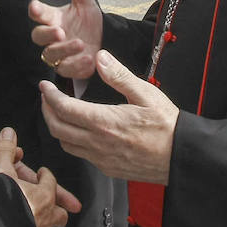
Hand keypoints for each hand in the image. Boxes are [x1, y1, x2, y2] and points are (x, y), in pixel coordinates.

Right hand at [0, 128, 82, 226]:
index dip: (47, 177)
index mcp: (42, 194)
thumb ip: (5, 150)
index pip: (50, 182)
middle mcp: (45, 214)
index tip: (43, 173)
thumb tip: (9, 132)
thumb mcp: (0, 170)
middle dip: (60, 208)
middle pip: (59, 212)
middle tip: (66, 208)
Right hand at [29, 0, 103, 79]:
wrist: (102, 41)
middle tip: (59, 31)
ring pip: (51, 54)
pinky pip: (66, 69)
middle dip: (47, 34)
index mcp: (53, 17)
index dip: (36, 10)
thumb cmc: (87, 21)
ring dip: (64, 49)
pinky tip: (89, 58)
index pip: (39, 13)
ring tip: (80, 43)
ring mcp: (58, 53)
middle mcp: (52, 36)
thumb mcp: (85, 2)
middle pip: (38, 36)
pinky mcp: (68, 67)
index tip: (35, 6)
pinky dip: (76, 64)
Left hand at [39, 50, 178, 182]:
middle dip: (47, 111)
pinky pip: (81, 156)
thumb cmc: (167, 125)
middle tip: (46, 97)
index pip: (64, 109)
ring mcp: (102, 159)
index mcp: (105, 122)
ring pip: (66, 145)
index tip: (45, 86)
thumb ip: (119, 76)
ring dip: (57, 127)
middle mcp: (98, 143)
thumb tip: (100, 58)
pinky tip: (81, 130)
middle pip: (57, 128)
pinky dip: (72, 141)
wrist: (182, 156)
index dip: (49, 96)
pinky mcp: (108, 169)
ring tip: (60, 112)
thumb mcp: (146, 93)